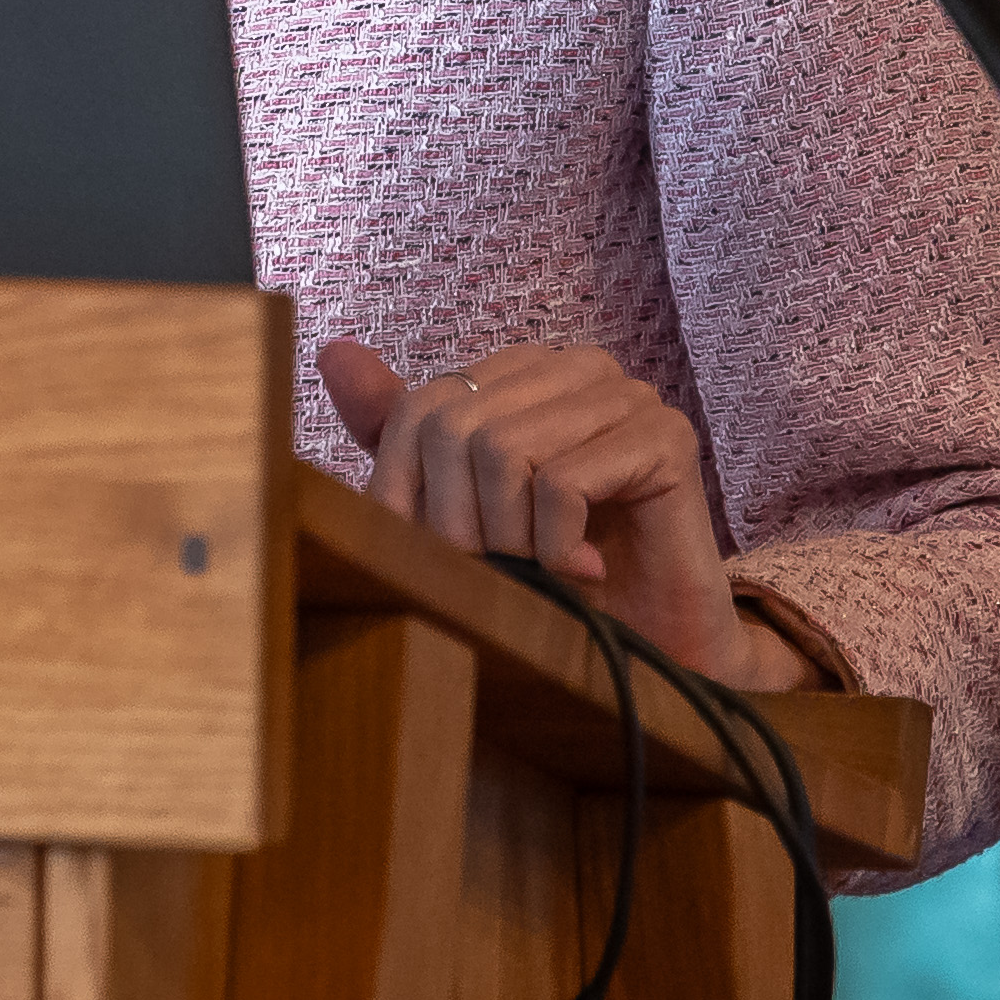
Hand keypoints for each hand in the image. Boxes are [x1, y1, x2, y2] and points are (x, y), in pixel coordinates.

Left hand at [315, 335, 807, 695]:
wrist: (652, 644)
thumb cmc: (553, 576)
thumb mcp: (459, 506)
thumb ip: (401, 434)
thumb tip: (334, 354)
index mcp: (521, 370)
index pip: (419, 407)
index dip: (409, 494)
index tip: (438, 556)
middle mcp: (573, 366)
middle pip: (453, 426)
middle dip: (457, 523)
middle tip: (496, 574)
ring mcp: (625, 394)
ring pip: (501, 448)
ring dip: (507, 538)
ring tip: (540, 573)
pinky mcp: (665, 436)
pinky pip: (562, 480)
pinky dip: (555, 544)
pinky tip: (583, 571)